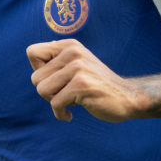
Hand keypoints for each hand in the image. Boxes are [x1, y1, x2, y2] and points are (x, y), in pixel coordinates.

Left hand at [27, 39, 144, 121]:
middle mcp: (73, 52)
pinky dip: (60, 114)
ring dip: (53, 102)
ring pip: (42, 90)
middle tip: (65, 94)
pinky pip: (55, 104)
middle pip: (35, 78)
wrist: (127, 97)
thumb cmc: (97, 85)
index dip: (38, 71)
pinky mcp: (82, 85)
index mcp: (69, 45)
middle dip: (47, 91)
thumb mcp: (77, 65)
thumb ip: (57, 60)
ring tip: (69, 101)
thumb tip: (32, 52)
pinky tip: (70, 115)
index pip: (32, 52)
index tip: (55, 80)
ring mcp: (78, 68)